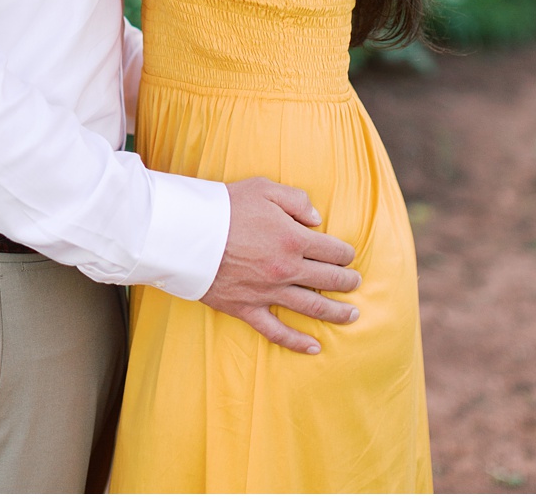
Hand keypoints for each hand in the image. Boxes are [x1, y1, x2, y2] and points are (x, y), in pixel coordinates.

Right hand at [200, 177, 361, 353]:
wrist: (181, 232)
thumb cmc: (221, 206)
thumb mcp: (263, 188)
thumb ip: (297, 200)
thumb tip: (317, 220)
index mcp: (294, 239)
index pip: (335, 251)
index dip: (345, 253)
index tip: (346, 254)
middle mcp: (286, 269)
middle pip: (330, 280)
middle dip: (348, 281)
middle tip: (354, 282)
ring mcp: (267, 292)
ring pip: (314, 308)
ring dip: (337, 312)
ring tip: (352, 315)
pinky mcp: (246, 308)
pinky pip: (276, 331)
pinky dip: (297, 342)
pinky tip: (314, 347)